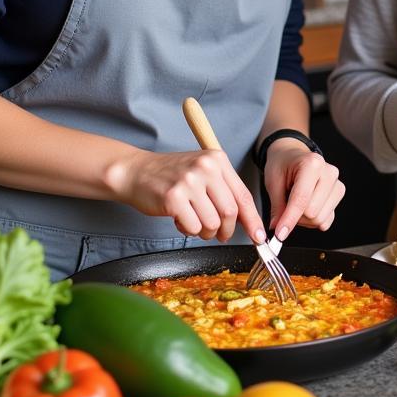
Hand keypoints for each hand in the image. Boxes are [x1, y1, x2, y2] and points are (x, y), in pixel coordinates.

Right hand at [115, 150, 265, 243]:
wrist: (137, 171)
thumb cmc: (172, 175)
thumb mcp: (202, 172)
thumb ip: (224, 191)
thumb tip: (248, 221)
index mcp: (217, 160)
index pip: (243, 195)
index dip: (252, 219)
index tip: (259, 236)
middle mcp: (205, 167)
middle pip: (230, 212)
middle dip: (226, 230)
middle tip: (219, 234)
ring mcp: (189, 182)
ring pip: (212, 223)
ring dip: (205, 231)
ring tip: (193, 221)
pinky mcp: (173, 198)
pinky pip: (192, 228)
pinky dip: (188, 230)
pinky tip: (180, 219)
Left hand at [264, 141, 344, 239]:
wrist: (292, 156)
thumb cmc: (282, 165)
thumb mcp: (273, 181)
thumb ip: (277, 206)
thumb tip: (278, 229)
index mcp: (312, 163)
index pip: (301, 199)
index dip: (289, 219)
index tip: (279, 234)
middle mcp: (329, 173)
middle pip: (312, 213)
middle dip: (295, 216)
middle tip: (285, 206)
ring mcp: (337, 184)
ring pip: (320, 219)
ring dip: (304, 219)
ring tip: (295, 203)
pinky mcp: (338, 196)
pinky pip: (327, 221)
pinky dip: (313, 220)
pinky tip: (306, 206)